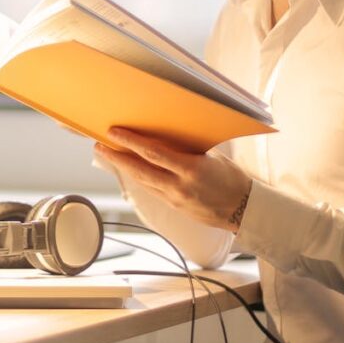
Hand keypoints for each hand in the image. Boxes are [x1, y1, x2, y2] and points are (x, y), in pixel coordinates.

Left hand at [94, 127, 251, 232]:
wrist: (244, 210)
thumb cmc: (232, 179)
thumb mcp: (212, 157)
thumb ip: (188, 149)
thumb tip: (166, 135)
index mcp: (191, 169)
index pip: (153, 153)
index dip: (131, 142)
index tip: (114, 132)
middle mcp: (179, 186)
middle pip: (140, 170)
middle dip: (116, 157)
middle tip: (99, 145)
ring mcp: (175, 199)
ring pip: (142, 181)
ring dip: (122, 168)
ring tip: (108, 154)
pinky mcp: (174, 207)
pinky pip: (151, 189)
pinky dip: (138, 177)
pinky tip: (129, 169)